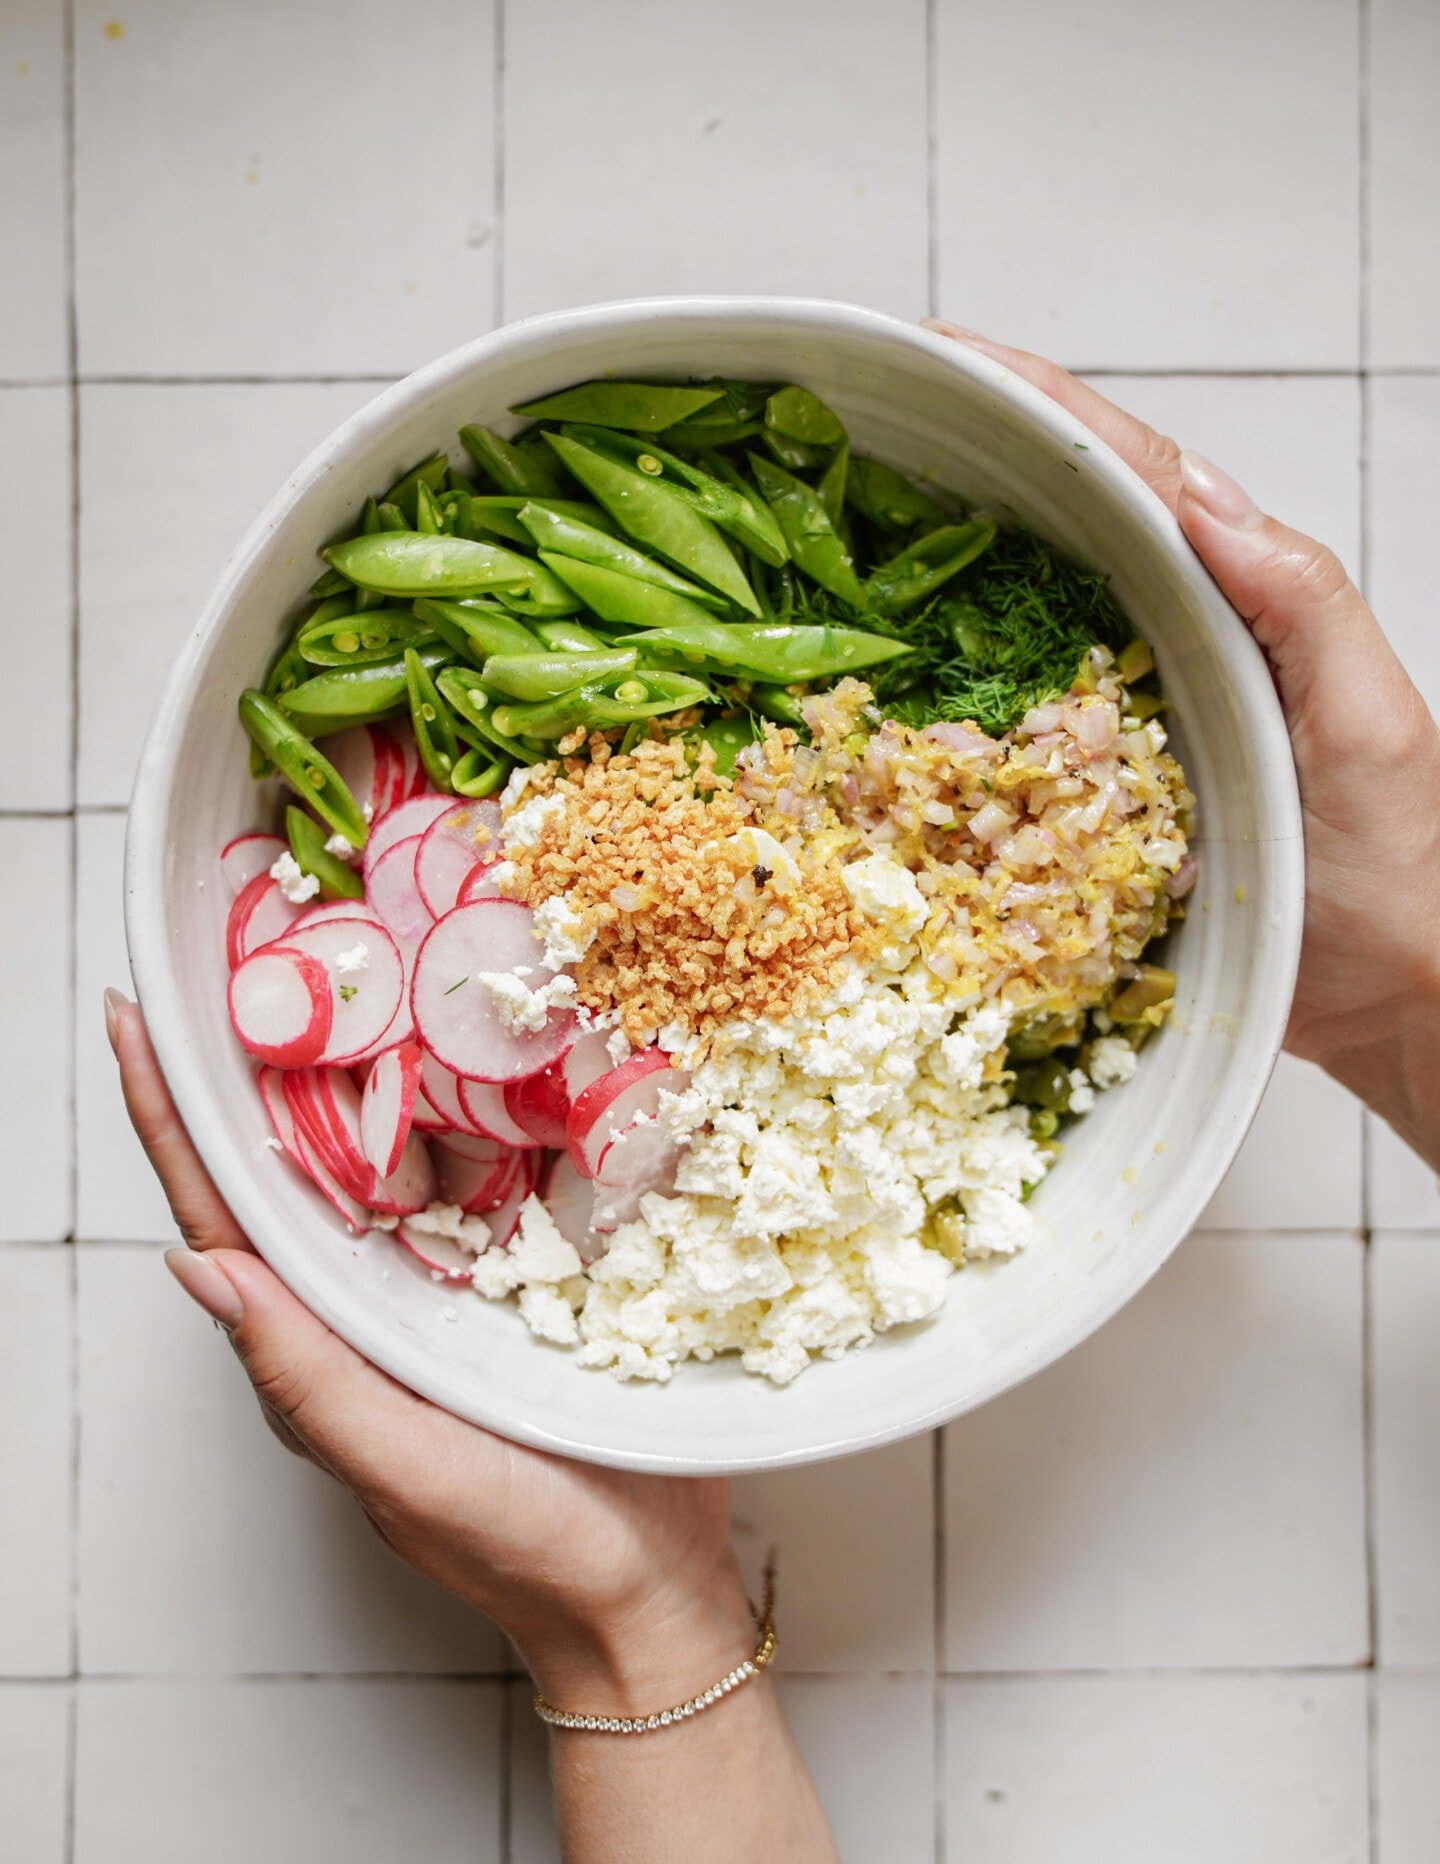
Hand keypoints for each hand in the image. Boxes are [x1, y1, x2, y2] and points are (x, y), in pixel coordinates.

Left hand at [105, 990, 748, 1704]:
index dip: (171, 1122)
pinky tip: (462, 1055)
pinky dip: (455, 1112)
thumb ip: (303, 1376)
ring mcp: (445, 1290)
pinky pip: (475, 1178)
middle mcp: (369, 1307)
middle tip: (223, 967)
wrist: (645, 1591)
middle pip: (287, 1172)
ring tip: (324, 982)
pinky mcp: (522, 1278)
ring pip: (379, 1163)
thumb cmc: (523, 1546)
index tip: (134, 1024)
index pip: (222, 1217)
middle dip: (245, 1075)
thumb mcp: (400, 1466)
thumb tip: (197, 1267)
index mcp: (322, 1346)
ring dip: (345, 1076)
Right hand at [924, 321, 1439, 1171]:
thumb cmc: (1402, 873)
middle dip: (961, 462)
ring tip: (840, 510)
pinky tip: (874, 676)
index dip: (1038, 408)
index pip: (1128, 480)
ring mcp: (1116, 731)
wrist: (1390, 1003)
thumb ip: (1303, 604)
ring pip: (1011, 628)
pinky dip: (933, 703)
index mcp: (1233, 606)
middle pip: (1052, 533)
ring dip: (929, 567)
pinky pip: (996, 742)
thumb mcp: (1371, 723)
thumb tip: (1203, 504)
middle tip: (861, 412)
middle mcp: (1164, 652)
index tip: (946, 356)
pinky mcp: (1084, 810)